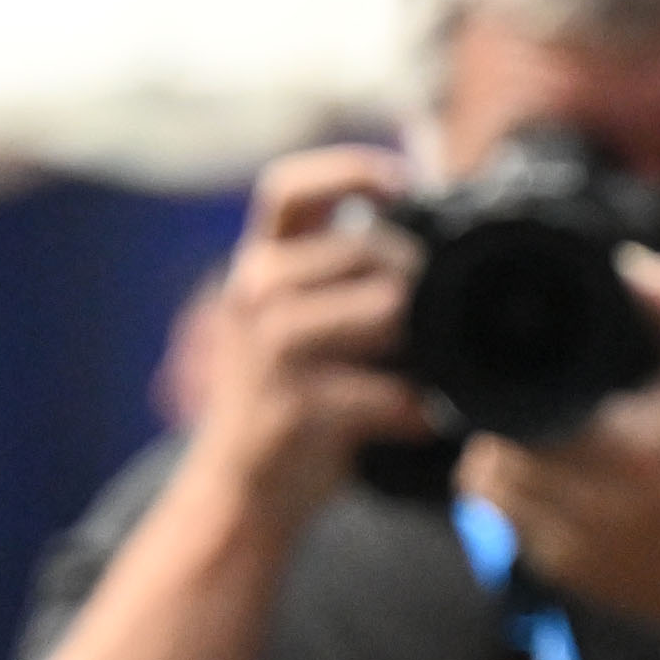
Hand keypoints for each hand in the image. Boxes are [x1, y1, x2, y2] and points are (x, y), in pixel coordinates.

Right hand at [182, 148, 440, 526]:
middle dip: (413, 284)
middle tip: (421, 329)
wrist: (238, 489)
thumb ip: (329, 268)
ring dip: (417, 347)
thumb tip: (411, 213)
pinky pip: (392, 392)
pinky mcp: (296, 407)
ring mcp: (272, 350)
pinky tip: (413, 420)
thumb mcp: (284, 317)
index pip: (292, 187)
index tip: (403, 185)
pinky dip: (416, 411)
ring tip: (411, 375)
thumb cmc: (280, 397)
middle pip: (369, 252)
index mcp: (255, 264)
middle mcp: (254, 294)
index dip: (352, 170)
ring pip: (387, 311)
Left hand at [459, 251, 659, 640]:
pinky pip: (506, 527)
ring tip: (533, 436)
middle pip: (495, 448)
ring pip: (489, 489)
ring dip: (500, 460)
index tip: (527, 369)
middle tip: (529, 399)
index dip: (513, 385)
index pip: (522, 410)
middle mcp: (591, 505)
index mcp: (626, 450)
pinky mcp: (563, 577)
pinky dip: (515, 500)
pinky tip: (546, 480)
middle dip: (504, 420)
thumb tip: (633, 268)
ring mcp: (571, 547)